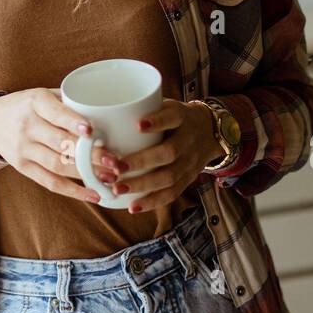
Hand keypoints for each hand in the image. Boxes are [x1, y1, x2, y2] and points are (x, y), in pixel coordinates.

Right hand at [0, 88, 126, 203]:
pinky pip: (50, 182)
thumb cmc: (27, 105)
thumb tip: (108, 112)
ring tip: (110, 177)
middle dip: (89, 154)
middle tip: (115, 160)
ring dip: (86, 174)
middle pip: (61, 143)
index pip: (55, 113)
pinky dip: (73, 191)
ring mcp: (24, 149)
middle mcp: (28, 126)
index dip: (73, 122)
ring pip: (58, 165)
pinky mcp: (23, 168)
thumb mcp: (42, 94)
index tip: (91, 130)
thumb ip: (69, 101)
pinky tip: (93, 194)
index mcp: (36, 102)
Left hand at [106, 99, 221, 213]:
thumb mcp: (167, 105)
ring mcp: (190, 162)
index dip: (157, 122)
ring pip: (169, 177)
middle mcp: (189, 140)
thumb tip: (102, 113)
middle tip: (116, 167)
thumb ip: (143, 109)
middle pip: (169, 153)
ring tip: (118, 189)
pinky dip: (152, 202)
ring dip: (143, 185)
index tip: (137, 125)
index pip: (172, 118)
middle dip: (142, 161)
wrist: (210, 131)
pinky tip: (133, 206)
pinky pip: (172, 193)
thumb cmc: (175, 117)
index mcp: (182, 117)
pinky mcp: (188, 179)